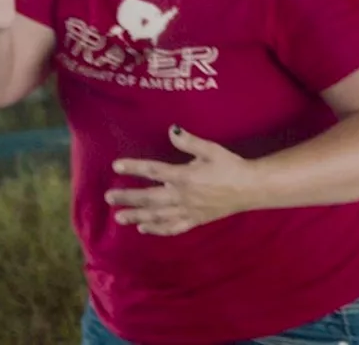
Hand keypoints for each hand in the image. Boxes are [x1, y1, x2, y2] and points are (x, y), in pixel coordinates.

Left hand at [105, 126, 255, 235]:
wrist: (250, 188)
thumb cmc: (230, 165)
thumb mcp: (210, 149)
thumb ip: (189, 141)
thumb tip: (171, 130)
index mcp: (184, 176)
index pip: (153, 171)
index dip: (133, 168)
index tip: (115, 166)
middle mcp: (182, 196)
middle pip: (149, 197)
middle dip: (127, 198)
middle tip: (108, 198)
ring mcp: (188, 210)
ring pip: (158, 215)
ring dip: (137, 216)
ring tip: (119, 218)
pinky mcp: (195, 220)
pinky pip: (173, 227)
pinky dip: (158, 229)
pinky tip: (144, 229)